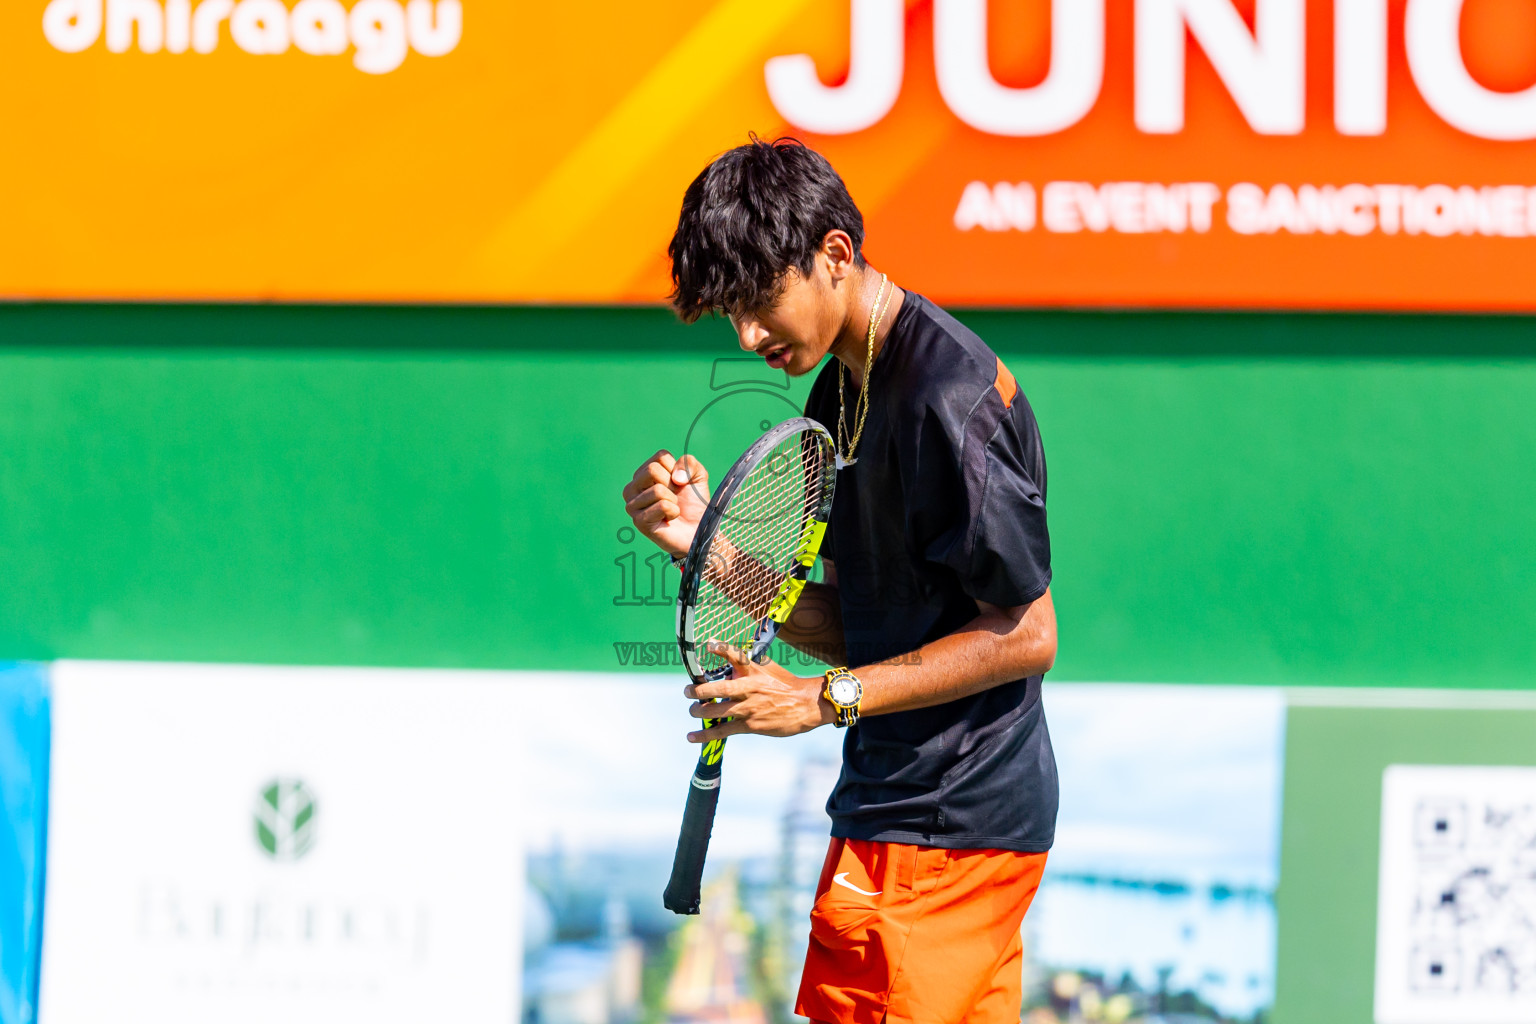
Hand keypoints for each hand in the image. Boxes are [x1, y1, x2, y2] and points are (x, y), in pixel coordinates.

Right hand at [620, 450, 708, 557]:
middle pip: (652, 470)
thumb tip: (676, 477)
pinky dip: (673, 512)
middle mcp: (632, 488)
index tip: (679, 484)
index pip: (660, 457)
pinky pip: (662, 506)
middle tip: (675, 497)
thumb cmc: (694, 503)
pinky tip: (670, 519)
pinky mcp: (639, 522)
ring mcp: (632, 505)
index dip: (677, 470)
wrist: (699, 529)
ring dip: (673, 500)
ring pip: (657, 490)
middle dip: (672, 484)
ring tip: (672, 509)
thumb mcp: (697, 475)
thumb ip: (688, 463)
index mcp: (643, 473)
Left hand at [683, 641, 833, 742]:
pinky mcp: (750, 725)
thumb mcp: (768, 667)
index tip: (708, 645)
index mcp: (754, 670)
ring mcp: (749, 708)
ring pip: (717, 710)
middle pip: (719, 687)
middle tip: (687, 691)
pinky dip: (705, 734)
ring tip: (692, 711)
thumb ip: (746, 663)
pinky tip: (691, 737)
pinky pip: (723, 730)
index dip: (721, 649)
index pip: (736, 655)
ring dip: (699, 711)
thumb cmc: (785, 684)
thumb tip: (725, 657)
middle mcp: (750, 687)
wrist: (806, 705)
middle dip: (698, 691)